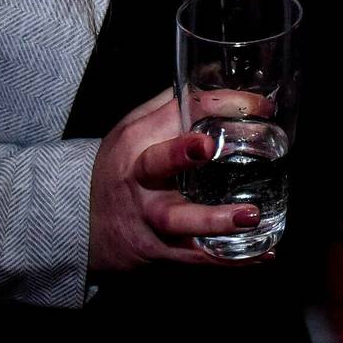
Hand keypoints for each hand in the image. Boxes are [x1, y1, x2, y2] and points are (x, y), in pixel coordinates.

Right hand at [87, 88, 265, 272]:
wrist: (80, 219)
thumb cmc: (120, 164)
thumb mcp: (137, 126)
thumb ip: (176, 106)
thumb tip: (226, 85)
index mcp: (138, 139)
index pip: (179, 113)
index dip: (219, 106)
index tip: (259, 106)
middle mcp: (138, 177)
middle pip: (155, 164)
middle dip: (180, 154)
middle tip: (211, 148)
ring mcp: (145, 216)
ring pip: (176, 220)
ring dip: (215, 220)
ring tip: (251, 216)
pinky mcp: (155, 249)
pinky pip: (193, 256)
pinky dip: (227, 258)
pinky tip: (262, 254)